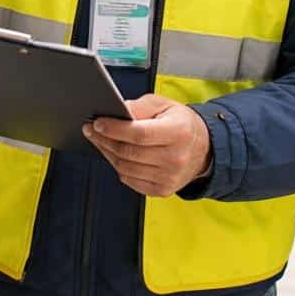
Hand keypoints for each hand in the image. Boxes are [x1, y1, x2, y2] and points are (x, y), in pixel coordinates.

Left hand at [83, 94, 210, 197]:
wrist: (203, 150)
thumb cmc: (182, 125)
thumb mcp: (166, 105)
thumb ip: (141, 106)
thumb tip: (119, 111)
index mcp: (178, 132)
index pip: (139, 134)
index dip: (114, 129)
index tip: (97, 123)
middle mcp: (175, 158)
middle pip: (129, 152)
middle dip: (104, 140)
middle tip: (91, 130)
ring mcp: (169, 177)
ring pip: (125, 168)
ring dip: (108, 154)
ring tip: (101, 141)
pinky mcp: (162, 190)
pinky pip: (130, 180)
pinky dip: (118, 168)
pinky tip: (115, 156)